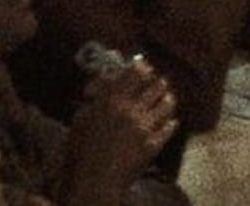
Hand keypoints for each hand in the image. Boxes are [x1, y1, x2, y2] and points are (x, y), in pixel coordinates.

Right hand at [65, 53, 181, 186]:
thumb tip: (108, 80)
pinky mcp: (154, 144)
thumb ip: (97, 99)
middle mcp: (132, 111)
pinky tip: (167, 123)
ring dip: (166, 100)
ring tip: (164, 99)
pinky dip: (169, 123)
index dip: (142, 67)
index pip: (136, 72)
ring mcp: (145, 128)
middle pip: (157, 85)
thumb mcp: (81, 120)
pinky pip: (170, 126)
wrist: (92, 182)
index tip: (144, 66)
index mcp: (112, 102)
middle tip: (156, 83)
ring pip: (167, 102)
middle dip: (157, 83)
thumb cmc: (80, 152)